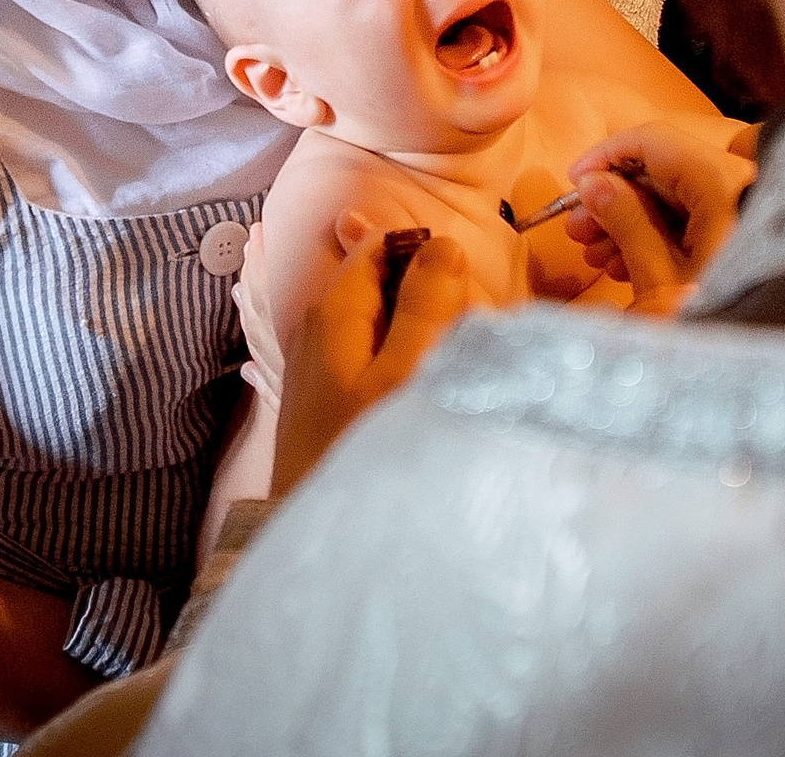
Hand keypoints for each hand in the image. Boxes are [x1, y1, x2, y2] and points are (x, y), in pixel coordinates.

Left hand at [271, 225, 468, 497]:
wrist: (320, 537)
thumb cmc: (363, 449)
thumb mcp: (404, 372)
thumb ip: (424, 304)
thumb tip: (442, 247)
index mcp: (335, 309)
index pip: (385, 247)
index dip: (430, 260)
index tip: (464, 298)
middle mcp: (323, 326)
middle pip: (390, 284)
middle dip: (436, 305)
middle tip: (463, 348)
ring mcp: (326, 364)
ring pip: (391, 325)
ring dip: (430, 341)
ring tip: (451, 380)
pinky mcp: (334, 399)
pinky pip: (381, 361)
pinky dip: (412, 368)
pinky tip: (432, 398)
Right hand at [564, 122, 755, 315]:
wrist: (764, 384)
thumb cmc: (718, 330)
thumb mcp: (658, 277)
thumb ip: (625, 222)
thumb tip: (592, 185)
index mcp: (724, 186)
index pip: (653, 142)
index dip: (606, 156)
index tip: (573, 181)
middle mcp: (741, 189)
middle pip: (664, 171)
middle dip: (615, 197)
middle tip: (578, 228)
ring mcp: (746, 214)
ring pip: (676, 198)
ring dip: (631, 221)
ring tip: (595, 255)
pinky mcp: (744, 240)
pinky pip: (694, 222)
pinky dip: (658, 236)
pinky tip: (626, 265)